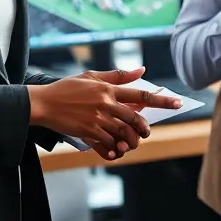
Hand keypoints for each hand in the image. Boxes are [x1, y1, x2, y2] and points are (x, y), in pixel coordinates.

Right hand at [27, 67, 181, 160]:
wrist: (44, 103)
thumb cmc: (67, 88)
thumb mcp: (92, 76)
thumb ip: (118, 75)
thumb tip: (142, 69)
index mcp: (108, 88)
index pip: (140, 94)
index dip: (161, 100)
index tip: (177, 104)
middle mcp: (105, 103)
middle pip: (135, 117)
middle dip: (145, 127)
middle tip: (147, 131)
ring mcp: (97, 118)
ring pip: (123, 132)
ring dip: (131, 139)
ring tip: (132, 142)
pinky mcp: (88, 132)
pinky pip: (108, 143)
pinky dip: (114, 148)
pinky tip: (115, 150)